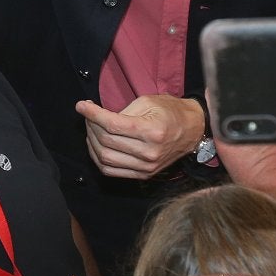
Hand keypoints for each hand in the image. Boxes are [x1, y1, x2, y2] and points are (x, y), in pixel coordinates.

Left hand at [77, 94, 204, 178]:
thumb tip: (98, 118)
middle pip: (106, 141)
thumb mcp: (149, 102)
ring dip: (91, 142)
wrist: (193, 130)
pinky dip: (98, 158)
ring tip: (91, 128)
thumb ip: (123, 111)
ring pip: (105, 158)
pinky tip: (97, 144)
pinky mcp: (143, 174)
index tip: (82, 106)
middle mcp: (149, 152)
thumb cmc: (171, 112)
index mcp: (152, 131)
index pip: (113, 125)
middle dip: (90, 125)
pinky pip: (111, 170)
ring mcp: (146, 167)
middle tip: (88, 114)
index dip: (92, 114)